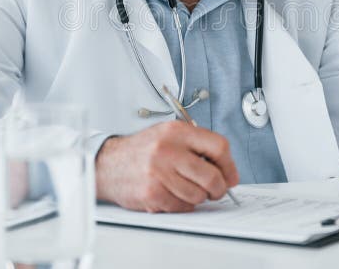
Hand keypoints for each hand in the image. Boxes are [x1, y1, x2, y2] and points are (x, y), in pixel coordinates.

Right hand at [95, 121, 238, 212]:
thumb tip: (226, 169)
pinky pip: (182, 207)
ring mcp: (159, 172)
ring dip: (198, 197)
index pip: (218, 147)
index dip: (230, 165)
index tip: (231, 175)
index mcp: (176, 132)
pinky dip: (182, 205)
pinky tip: (173, 195)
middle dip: (219, 188)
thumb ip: (196, 146)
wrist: (108, 163)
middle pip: (212, 176)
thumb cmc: (142, 150)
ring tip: (187, 189)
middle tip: (216, 190)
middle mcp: (168, 150)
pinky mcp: (152, 193)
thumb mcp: (168, 135)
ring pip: (198, 195)